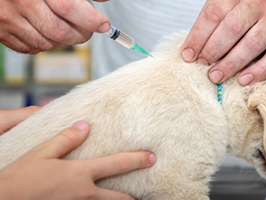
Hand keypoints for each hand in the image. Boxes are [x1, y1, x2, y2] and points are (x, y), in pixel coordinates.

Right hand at [0, 0, 109, 53]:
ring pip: (48, 44)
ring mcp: (8, 19)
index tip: (103, 24)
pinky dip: (47, 44)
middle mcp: (19, 2)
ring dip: (66, 41)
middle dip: (82, 34)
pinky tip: (51, 33)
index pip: (69, 8)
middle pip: (60, 32)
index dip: (91, 20)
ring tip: (71, 30)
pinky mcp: (1, 32)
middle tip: (89, 29)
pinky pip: (31, 48)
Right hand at [0, 109, 155, 199]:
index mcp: (80, 174)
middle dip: (135, 197)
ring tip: (131, 199)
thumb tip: (84, 126)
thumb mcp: (41, 153)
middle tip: (146, 194)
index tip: (152, 157)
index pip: (117, 164)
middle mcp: (85, 194)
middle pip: (121, 198)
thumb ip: (66, 139)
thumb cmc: (21, 178)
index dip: (137, 159)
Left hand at [182, 0, 265, 85]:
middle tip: (203, 66)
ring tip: (216, 76)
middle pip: (233, 27)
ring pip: (253, 43)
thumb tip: (189, 54)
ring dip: (231, 63)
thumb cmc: (245, 21)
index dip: (198, 36)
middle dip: (214, 50)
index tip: (188, 56)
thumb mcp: (226, 17)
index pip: (213, 13)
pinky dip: (259, 71)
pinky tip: (243, 80)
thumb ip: (209, 31)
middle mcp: (257, 5)